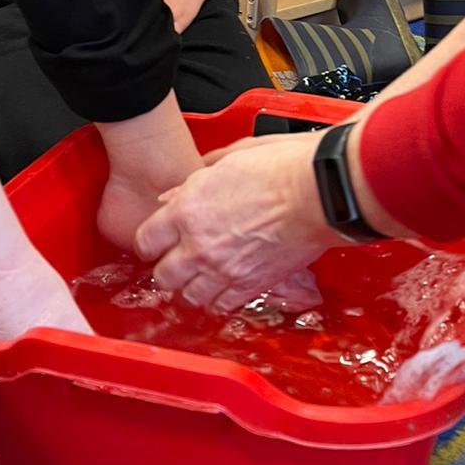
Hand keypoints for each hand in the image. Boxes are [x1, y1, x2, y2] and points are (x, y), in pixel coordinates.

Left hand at [135, 130, 339, 312]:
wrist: (319, 192)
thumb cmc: (280, 168)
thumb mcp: (229, 159)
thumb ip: (195, 181)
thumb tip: (176, 194)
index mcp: (187, 210)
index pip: (146, 240)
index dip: (149, 242)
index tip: (155, 242)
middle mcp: (199, 246)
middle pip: (163, 275)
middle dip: (166, 268)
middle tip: (176, 261)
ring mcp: (224, 270)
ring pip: (189, 296)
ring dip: (191, 287)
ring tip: (199, 278)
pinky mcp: (251, 284)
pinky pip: (222, 305)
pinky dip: (219, 300)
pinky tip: (223, 289)